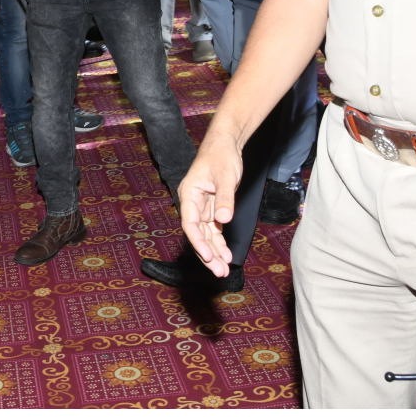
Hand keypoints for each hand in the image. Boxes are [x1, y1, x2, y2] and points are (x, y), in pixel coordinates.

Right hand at [178, 128, 246, 275]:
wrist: (226, 144)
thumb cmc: (222, 156)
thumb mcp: (226, 177)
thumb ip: (225, 199)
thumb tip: (223, 220)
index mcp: (189, 194)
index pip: (190, 224)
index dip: (198, 243)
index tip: (208, 257)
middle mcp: (192, 203)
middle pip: (197, 234)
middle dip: (208, 254)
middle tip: (219, 272)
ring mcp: (202, 207)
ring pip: (206, 234)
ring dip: (214, 252)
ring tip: (223, 269)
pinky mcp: (212, 207)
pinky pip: (214, 229)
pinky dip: (219, 242)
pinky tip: (226, 255)